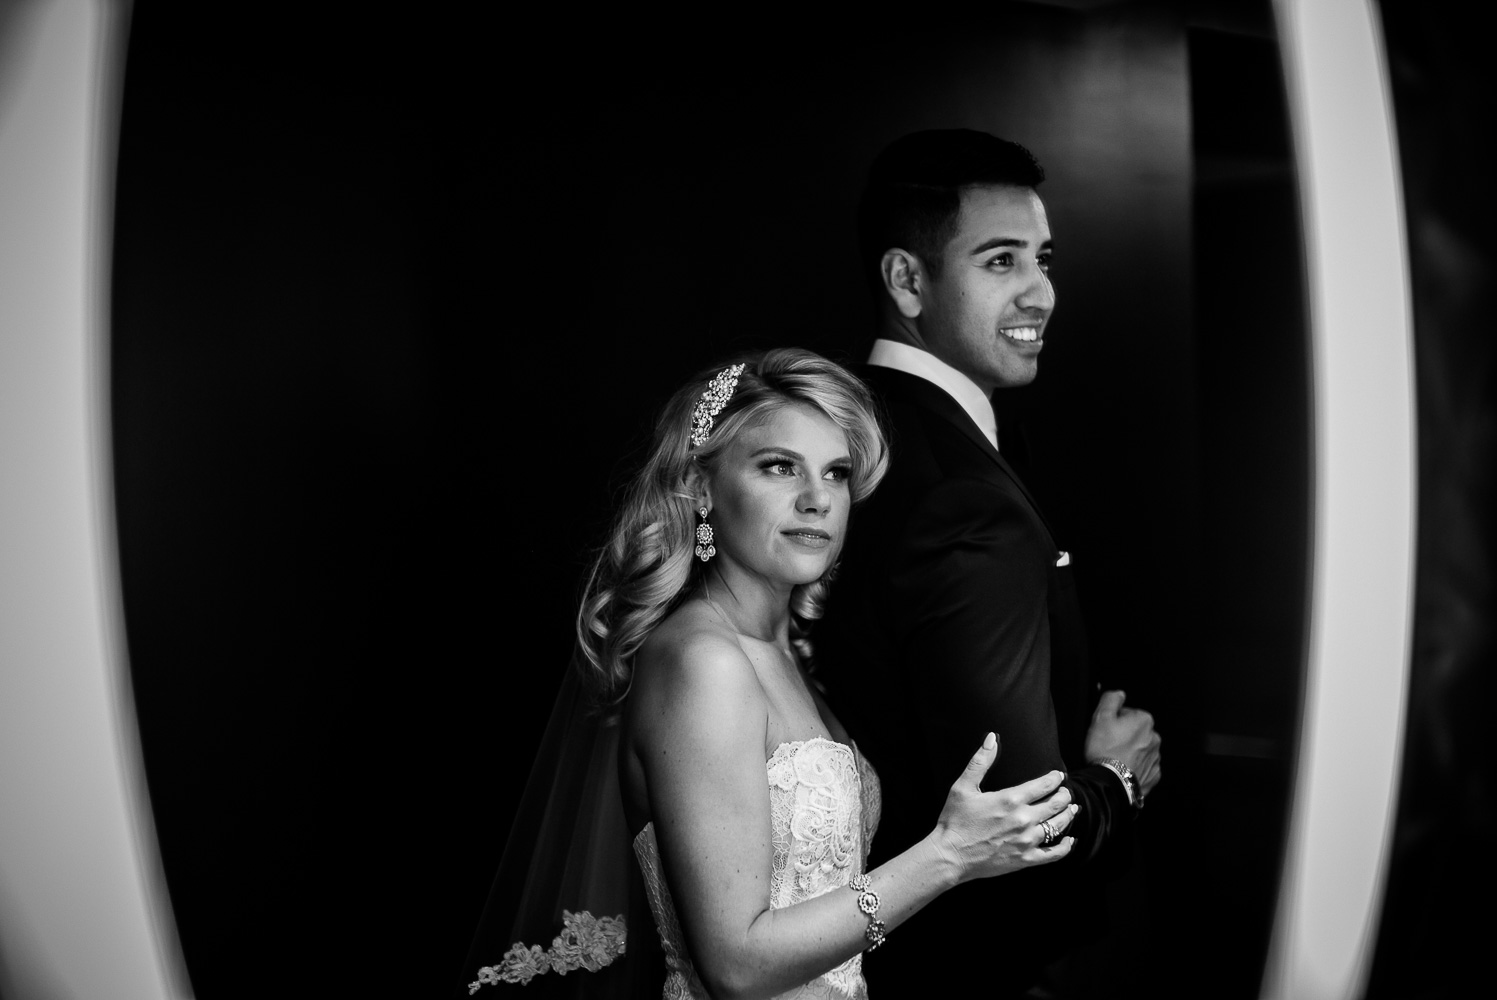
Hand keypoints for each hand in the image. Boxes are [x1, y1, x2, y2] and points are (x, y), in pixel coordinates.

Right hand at [931, 732, 1075, 882]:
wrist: (950, 855)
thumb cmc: (954, 821)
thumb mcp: (963, 786)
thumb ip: (981, 761)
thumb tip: (992, 738)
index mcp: (1010, 799)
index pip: (1044, 784)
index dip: (1055, 778)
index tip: (1059, 775)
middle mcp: (1023, 819)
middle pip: (1056, 804)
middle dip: (1065, 795)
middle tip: (1066, 792)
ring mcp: (1026, 841)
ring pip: (1058, 826)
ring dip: (1068, 816)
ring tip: (1072, 809)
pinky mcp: (1025, 859)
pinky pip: (1053, 854)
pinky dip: (1065, 848)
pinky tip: (1070, 841)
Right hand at [1085, 690, 1161, 798]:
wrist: (1111, 783)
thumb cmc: (1105, 749)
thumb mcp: (1100, 717)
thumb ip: (1111, 699)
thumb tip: (1120, 694)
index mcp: (1144, 720)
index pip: (1127, 713)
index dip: (1114, 720)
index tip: (1106, 730)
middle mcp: (1155, 737)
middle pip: (1136, 731)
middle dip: (1125, 736)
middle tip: (1108, 744)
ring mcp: (1156, 757)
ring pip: (1141, 749)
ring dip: (1131, 751)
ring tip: (1115, 759)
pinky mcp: (1154, 774)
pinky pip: (1145, 766)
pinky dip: (1136, 766)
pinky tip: (1124, 769)